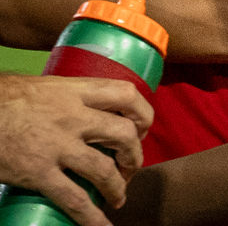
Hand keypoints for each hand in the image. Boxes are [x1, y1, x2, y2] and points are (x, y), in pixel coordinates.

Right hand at [0, 73, 153, 225]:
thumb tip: (87, 104)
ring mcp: (58, 145)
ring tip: (118, 196)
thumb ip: (71, 96)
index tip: (141, 126)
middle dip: (135, 153)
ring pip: (104, 168)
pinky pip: (73, 198)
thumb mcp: (47, 86)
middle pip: (123, 133)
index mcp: (76, 91)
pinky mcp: (39, 172)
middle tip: (132, 165)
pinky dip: (90, 216)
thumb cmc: (7, 97)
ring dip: (118, 186)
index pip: (126, 94)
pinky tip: (100, 224)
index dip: (142, 112)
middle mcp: (73, 116)